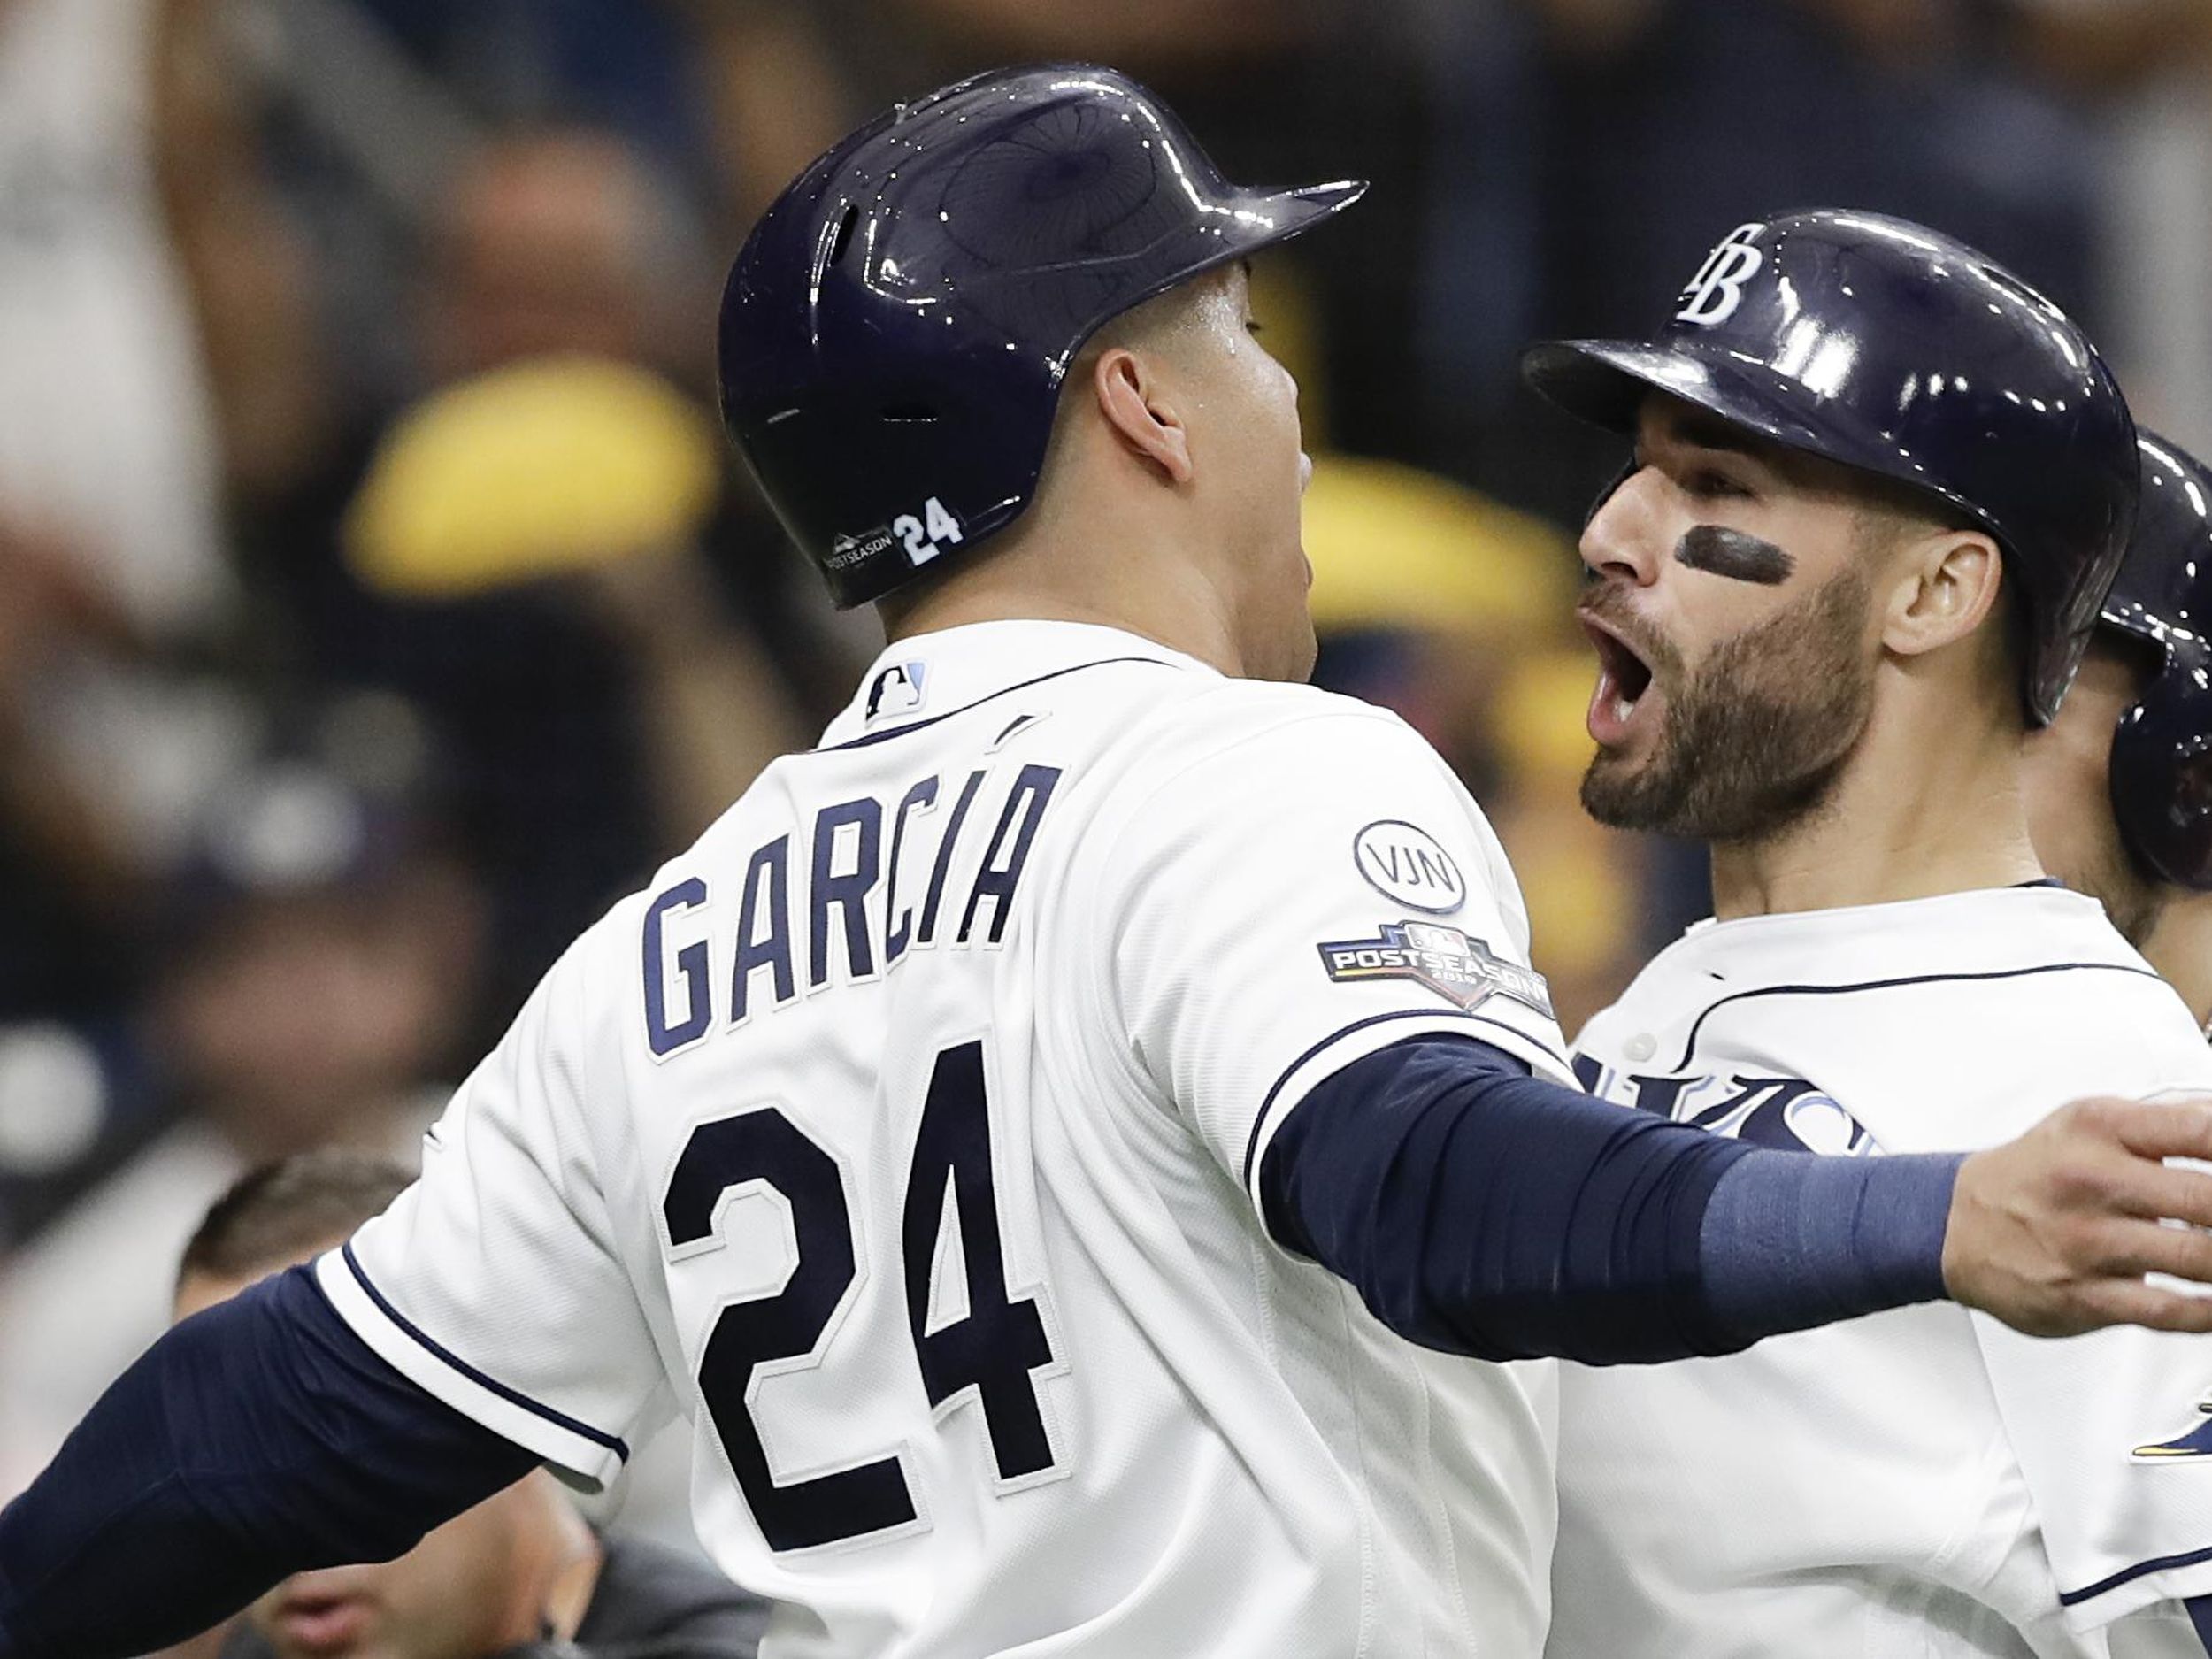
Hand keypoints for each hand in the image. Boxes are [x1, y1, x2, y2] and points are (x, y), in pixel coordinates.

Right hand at [1946, 1096, 2211, 1335]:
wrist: (1955, 1225)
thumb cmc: (2032, 1174)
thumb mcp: (2089, 1124)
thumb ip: (2167, 1122)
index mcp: (2099, 1129)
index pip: (2200, 1130)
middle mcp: (2091, 1181)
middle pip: (2205, 1198)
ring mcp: (2087, 1242)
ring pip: (2195, 1258)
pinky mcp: (2083, 1295)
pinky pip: (2166, 1310)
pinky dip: (2208, 1311)